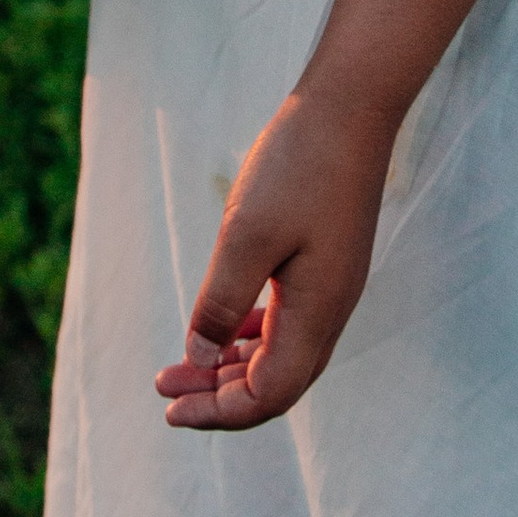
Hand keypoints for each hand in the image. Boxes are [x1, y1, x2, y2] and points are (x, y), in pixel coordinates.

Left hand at [155, 82, 398, 431]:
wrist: (352, 105)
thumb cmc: (298, 165)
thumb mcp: (245, 235)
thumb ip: (221, 303)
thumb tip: (199, 361)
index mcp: (316, 312)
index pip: (268, 394)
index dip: (218, 410)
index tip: (170, 404)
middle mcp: (331, 309)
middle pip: (276, 383)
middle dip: (219, 396)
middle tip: (165, 388)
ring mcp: (333, 285)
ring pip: (283, 354)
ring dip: (233, 367)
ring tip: (185, 365)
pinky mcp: (328, 262)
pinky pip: (290, 322)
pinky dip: (252, 336)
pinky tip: (225, 327)